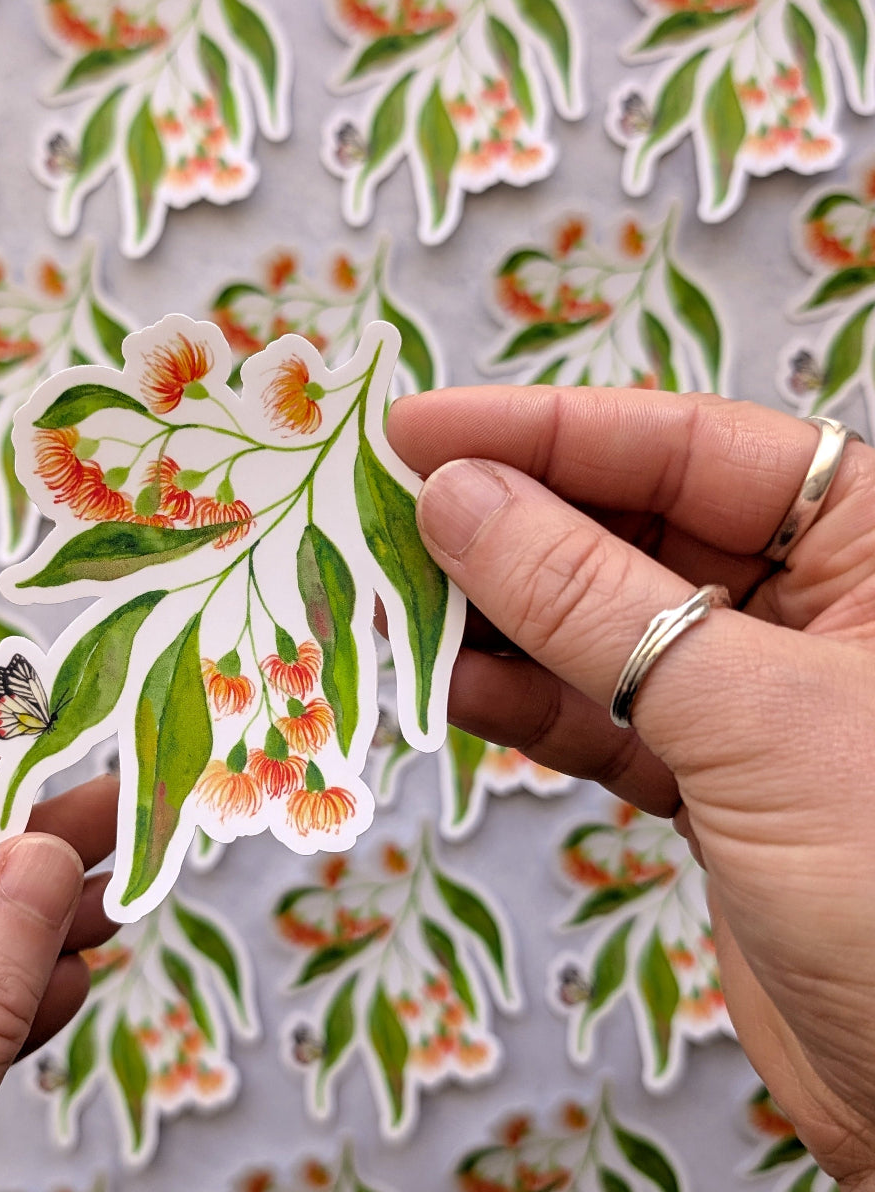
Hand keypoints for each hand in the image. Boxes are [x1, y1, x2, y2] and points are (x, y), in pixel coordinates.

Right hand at [388, 386, 874, 1186]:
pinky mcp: (711, 783)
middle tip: (386, 519)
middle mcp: (813, 606)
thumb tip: (459, 499)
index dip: (541, 430)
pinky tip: (456, 690)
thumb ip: (590, 600)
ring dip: (496, 619)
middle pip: (628, 528)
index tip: (417, 431)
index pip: (682, 444)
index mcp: (872, 544)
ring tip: (397, 606)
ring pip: (597, 625)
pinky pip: (598, 716)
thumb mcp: (748, 715)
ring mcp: (754, 697)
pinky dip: (524, 705)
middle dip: (506, 525)